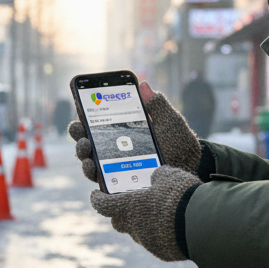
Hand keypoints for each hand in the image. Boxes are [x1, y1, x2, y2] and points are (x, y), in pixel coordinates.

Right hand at [67, 81, 202, 183]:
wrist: (190, 170)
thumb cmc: (179, 144)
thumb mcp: (169, 122)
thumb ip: (156, 106)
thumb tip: (144, 85)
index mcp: (123, 129)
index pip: (99, 118)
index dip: (86, 110)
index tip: (81, 103)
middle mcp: (114, 147)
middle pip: (87, 137)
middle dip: (78, 131)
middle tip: (80, 127)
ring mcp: (113, 166)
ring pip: (88, 158)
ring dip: (81, 151)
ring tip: (85, 145)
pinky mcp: (117, 182)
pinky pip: (98, 179)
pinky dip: (91, 172)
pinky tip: (92, 166)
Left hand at [89, 166, 200, 261]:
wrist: (202, 224)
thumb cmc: (181, 196)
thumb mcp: (169, 176)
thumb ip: (157, 176)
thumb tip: (155, 178)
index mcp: (129, 207)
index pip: (103, 205)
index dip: (97, 199)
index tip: (95, 195)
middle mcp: (134, 227)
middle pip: (119, 222)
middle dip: (122, 214)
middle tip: (129, 204)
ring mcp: (148, 242)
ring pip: (138, 233)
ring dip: (142, 224)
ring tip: (156, 214)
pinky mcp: (162, 253)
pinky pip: (156, 243)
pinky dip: (159, 235)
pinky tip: (172, 226)